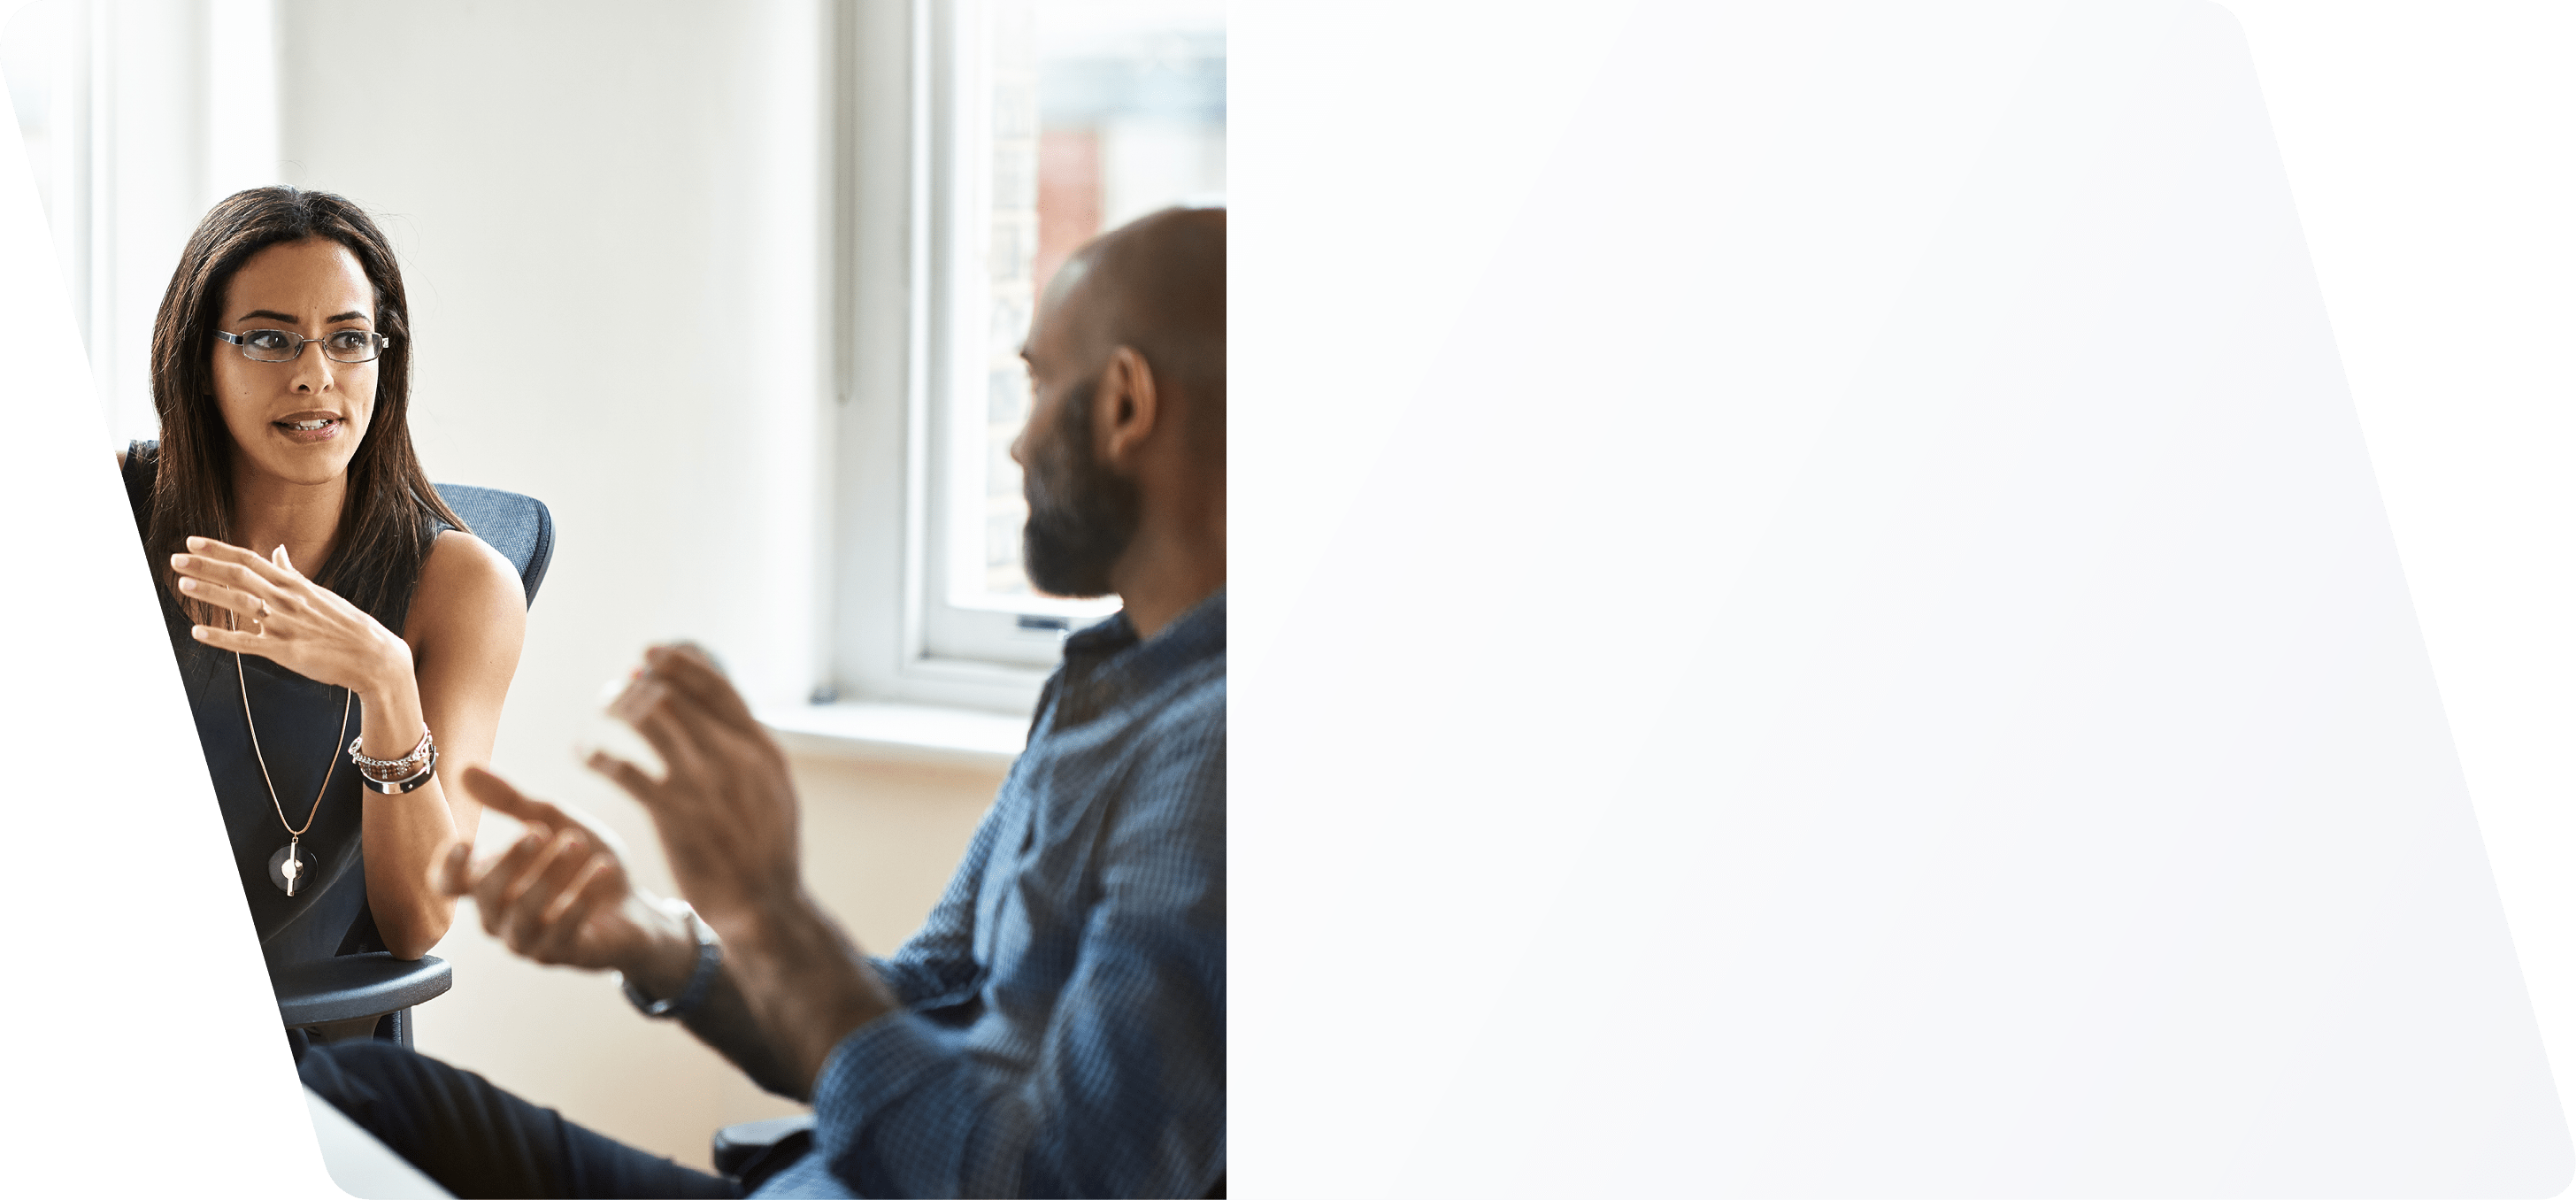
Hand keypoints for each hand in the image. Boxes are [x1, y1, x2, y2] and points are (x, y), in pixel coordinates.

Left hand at [174, 537, 408, 695]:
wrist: (374, 656)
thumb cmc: (346, 625)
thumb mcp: (319, 593)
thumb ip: (292, 573)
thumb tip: (278, 551)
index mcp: (295, 585)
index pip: (251, 559)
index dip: (219, 550)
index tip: (193, 542)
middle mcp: (287, 600)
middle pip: (240, 576)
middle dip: (206, 567)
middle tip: (176, 559)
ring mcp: (285, 625)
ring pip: (240, 603)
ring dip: (210, 593)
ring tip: (183, 584)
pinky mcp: (285, 651)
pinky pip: (246, 642)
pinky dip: (220, 637)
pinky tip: (197, 632)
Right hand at [442, 764, 690, 977]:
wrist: (635, 906)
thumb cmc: (585, 862)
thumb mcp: (555, 821)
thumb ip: (513, 802)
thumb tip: (467, 770)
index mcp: (491, 883)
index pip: (448, 885)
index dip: (448, 868)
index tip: (465, 841)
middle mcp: (500, 916)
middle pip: (485, 895)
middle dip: (510, 860)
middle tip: (539, 830)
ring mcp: (527, 940)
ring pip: (520, 915)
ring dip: (546, 877)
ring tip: (576, 843)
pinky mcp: (560, 954)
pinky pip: (560, 932)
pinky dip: (581, 899)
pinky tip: (601, 869)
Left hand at [588, 643, 801, 935]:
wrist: (766, 903)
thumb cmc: (766, 847)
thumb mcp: (773, 787)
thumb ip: (748, 748)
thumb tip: (717, 708)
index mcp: (761, 746)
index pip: (716, 684)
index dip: (678, 662)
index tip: (651, 653)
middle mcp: (733, 756)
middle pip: (675, 694)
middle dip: (640, 683)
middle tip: (618, 686)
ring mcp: (703, 783)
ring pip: (647, 718)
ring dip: (616, 706)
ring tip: (602, 710)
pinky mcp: (672, 813)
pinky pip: (621, 769)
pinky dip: (596, 755)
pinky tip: (583, 753)